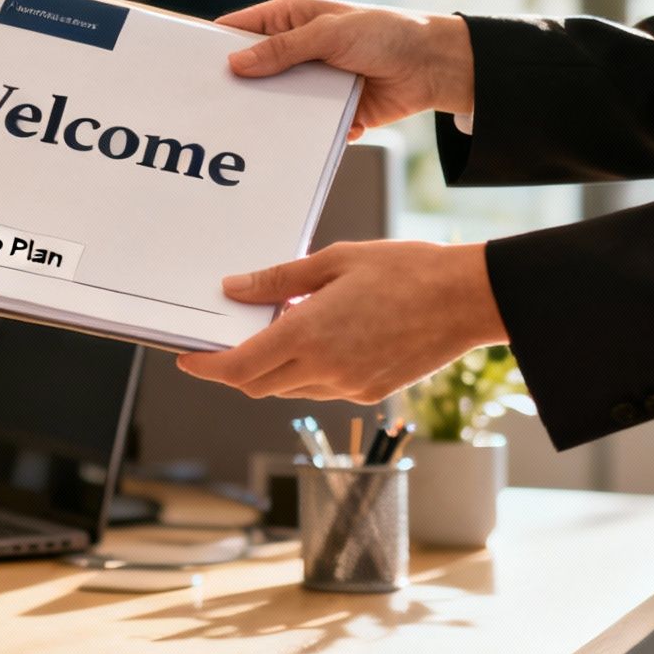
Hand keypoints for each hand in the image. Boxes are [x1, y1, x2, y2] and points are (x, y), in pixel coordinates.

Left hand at [178, 241, 508, 403]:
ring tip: (286, 325)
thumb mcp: (335, 261)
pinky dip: (306, 370)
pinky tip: (321, 336)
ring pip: (288, 388)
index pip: (237, 367)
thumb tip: (233, 288)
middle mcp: (323, 370)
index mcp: (307, 335)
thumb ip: (278, 279)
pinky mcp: (369, 392)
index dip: (205, 367)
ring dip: (273, 368)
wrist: (467, 299)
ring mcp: (347, 386)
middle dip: (233, 368)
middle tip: (228, 339)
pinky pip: (320, 388)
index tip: (186, 357)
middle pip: (256, 384)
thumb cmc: (405, 270)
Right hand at [219, 0, 475, 139]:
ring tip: (239, 134)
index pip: (240, 30)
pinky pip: (302, 127)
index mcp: (291, 20)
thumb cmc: (387, 33)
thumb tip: (236, 62)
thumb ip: (284, 48)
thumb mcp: (330, 34)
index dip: (213, 45)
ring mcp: (311, 83)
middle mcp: (296, 51)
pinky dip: (296, 136)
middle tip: (208, 107)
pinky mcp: (328, 112)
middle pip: (252, 71)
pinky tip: (284, 149)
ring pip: (274, 103)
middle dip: (235, 88)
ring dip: (265, 116)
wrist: (434, 68)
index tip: (187, 65)